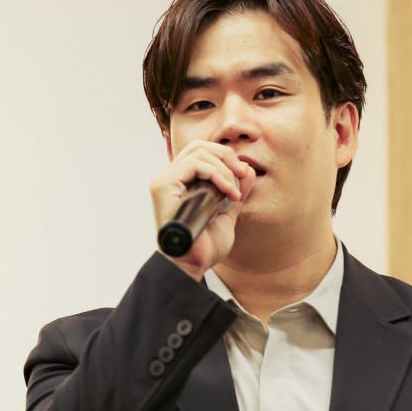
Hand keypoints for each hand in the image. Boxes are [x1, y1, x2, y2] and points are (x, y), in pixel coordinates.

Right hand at [151, 139, 255, 279]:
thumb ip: (236, 192)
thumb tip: (248, 170)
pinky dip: (216, 173)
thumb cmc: (204, 247)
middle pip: (199, 145)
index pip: (201, 152)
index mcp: (181, 184)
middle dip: (226, 155)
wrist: (193, 265)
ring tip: (234, 190)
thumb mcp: (227, 214)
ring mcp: (165, 182)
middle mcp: (170, 179)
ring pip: (198, 152)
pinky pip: (194, 165)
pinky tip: (227, 191)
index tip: (243, 173)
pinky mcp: (164, 186)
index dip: (224, 156)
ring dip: (224, 168)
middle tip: (241, 173)